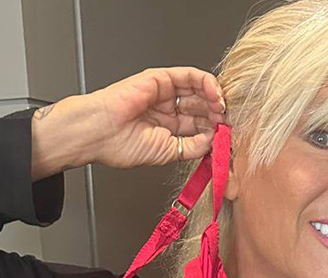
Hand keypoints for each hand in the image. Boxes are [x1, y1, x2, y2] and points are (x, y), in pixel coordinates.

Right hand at [85, 66, 226, 168]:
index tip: (226, 140)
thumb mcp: (168, 152)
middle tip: (228, 125)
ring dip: (215, 100)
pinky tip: (215, 96)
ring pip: (199, 91)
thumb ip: (192, 147)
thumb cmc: (120, 144)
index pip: (199, 126)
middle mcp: (168, 110)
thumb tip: (213, 143)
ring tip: (223, 111)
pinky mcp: (162, 78)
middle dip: (217, 116)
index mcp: (168, 129)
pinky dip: (206, 83)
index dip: (214, 132)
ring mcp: (166, 93)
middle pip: (202, 108)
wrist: (99, 132)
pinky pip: (190, 76)